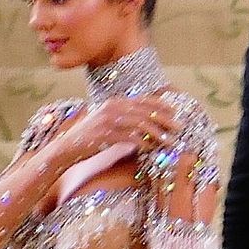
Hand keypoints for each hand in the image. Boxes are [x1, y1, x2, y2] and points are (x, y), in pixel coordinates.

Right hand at [56, 95, 178, 163]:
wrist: (69, 145)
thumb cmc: (92, 136)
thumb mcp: (110, 121)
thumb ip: (127, 118)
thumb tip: (149, 123)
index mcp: (115, 102)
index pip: (142, 100)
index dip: (160, 105)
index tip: (175, 112)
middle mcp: (112, 107)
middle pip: (144, 111)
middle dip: (164, 119)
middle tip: (179, 128)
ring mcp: (108, 120)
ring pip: (140, 124)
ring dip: (158, 133)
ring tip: (170, 141)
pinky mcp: (105, 135)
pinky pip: (130, 138)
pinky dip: (144, 143)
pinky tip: (152, 148)